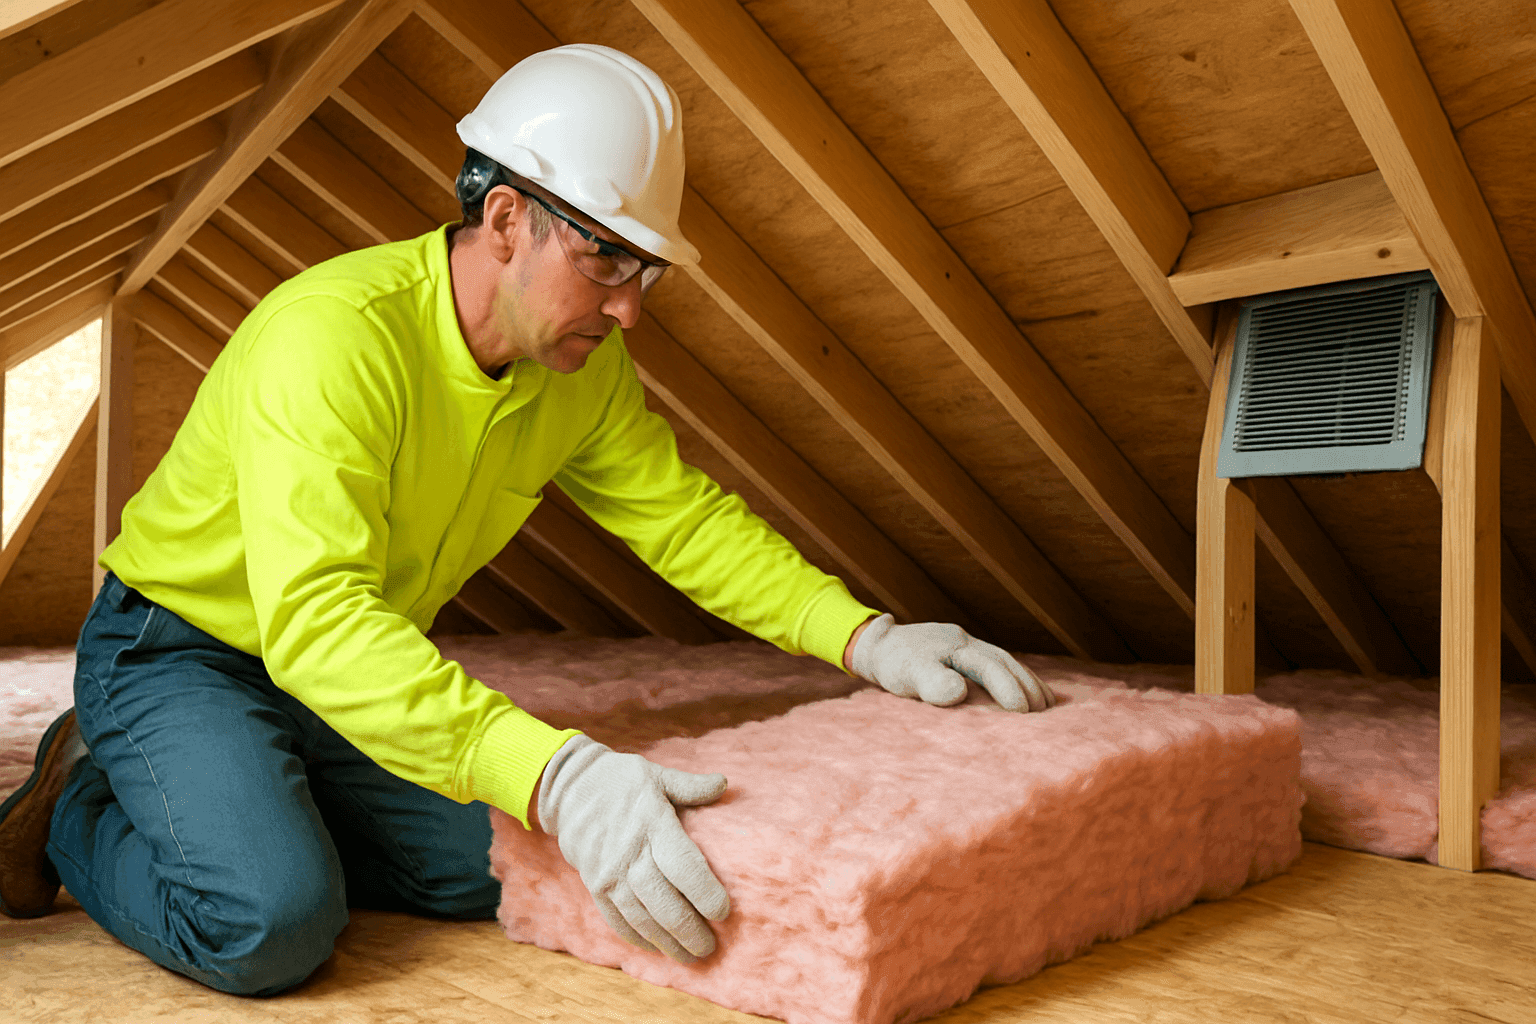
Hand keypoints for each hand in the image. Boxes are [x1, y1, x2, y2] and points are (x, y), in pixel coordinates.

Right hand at [536, 734, 729, 961]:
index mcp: (652, 824)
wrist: (568, 788)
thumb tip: (724, 783)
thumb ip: (690, 786)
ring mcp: (609, 873)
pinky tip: (655, 948)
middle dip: (689, 929)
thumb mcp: (656, 774)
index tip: (723, 912)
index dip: (704, 892)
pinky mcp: (594, 885)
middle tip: (710, 947)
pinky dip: (637, 937)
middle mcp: (629, 853)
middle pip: (663, 901)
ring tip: (689, 956)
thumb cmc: (620, 780)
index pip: (683, 866)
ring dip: (666, 941)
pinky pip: (616, 918)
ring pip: (641, 917)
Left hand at [849, 613, 1055, 712]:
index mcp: (954, 645)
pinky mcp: (964, 652)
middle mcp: (965, 641)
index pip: (989, 666)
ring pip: (1005, 660)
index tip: (1022, 712)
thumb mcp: (906, 674)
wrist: (878, 646)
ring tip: (1047, 705)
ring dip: (1027, 681)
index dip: (1008, 687)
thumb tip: (959, 692)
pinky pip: (997, 663)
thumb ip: (931, 682)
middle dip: (1028, 685)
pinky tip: (1028, 691)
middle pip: (1005, 661)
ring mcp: (966, 644)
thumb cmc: (893, 664)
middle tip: (1045, 713)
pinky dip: (1016, 677)